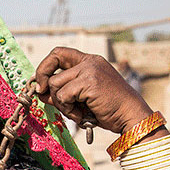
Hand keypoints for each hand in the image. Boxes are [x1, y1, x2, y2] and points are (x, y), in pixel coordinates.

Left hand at [33, 47, 152, 134]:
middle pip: (53, 60)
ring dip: (61, 103)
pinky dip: (68, 109)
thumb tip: (39, 92)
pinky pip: (63, 95)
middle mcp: (90, 62)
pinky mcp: (89, 82)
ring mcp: (90, 70)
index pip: (59, 53)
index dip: (45, 66)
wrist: (130, 116)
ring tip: (76, 112)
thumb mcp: (82, 99)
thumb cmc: (109, 110)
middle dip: (42, 78)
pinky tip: (82, 115)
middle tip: (42, 94)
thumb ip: (63, 93)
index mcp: (90, 62)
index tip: (42, 83)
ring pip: (55, 83)